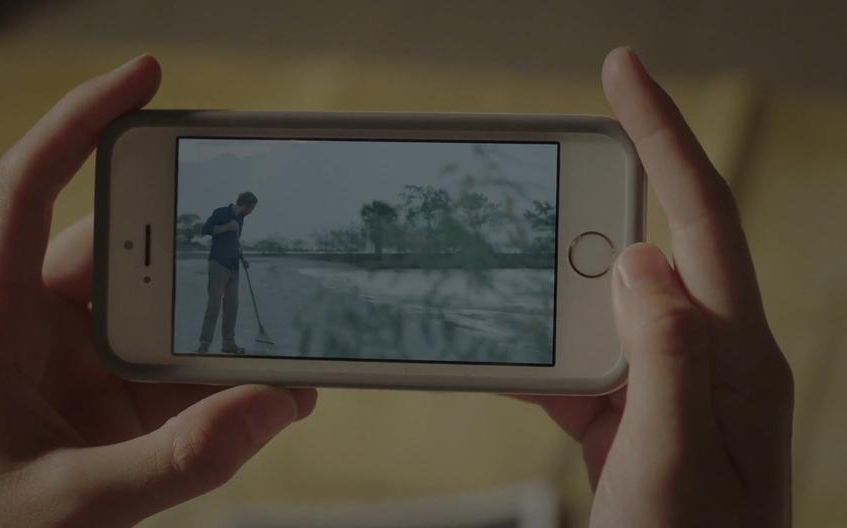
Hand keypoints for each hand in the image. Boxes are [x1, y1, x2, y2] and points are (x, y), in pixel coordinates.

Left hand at [0, 55, 315, 526]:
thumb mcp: (73, 508)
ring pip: (163, 316)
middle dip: (191, 245)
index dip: (76, 122)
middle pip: (123, 253)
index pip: (25, 192)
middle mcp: (39, 333)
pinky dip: (230, 380)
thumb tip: (280, 402)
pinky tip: (276, 393)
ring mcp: (84, 370)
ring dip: (222, 328)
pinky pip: (183, 373)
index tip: (142, 77)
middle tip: (259, 226)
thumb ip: (178, 461)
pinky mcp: (118, 407)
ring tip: (285, 335)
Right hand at [521, 48, 792, 526]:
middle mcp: (710, 359)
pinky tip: (516, 356)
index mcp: (735, 356)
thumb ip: (666, 356)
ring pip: (610, 307)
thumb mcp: (674, 460)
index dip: (661, 135)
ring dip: (562, 290)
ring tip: (515, 279)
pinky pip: (589, 362)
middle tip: (546, 175)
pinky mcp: (638, 418)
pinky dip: (548, 352)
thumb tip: (640, 262)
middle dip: (602, 199)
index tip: (623, 73)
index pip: (699, 216)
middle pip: (653, 247)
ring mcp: (673, 388)